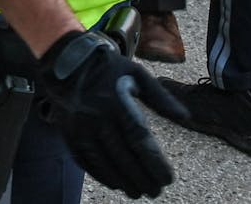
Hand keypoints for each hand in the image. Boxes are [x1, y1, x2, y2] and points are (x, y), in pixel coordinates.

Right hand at [37, 31, 186, 198]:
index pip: (140, 140)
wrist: (65, 60)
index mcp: (118, 103)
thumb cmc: (107, 68)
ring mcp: (80, 128)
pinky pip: (85, 161)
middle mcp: (97, 118)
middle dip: (142, 178)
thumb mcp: (136, 74)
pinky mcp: (69, 134)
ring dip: (123, 182)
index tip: (168, 179)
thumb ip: (160, 97)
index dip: (154, 163)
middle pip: (123, 157)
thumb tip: (185, 116)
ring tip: (138, 192)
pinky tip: (115, 183)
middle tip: (156, 191)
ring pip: (104, 163)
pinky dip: (101, 175)